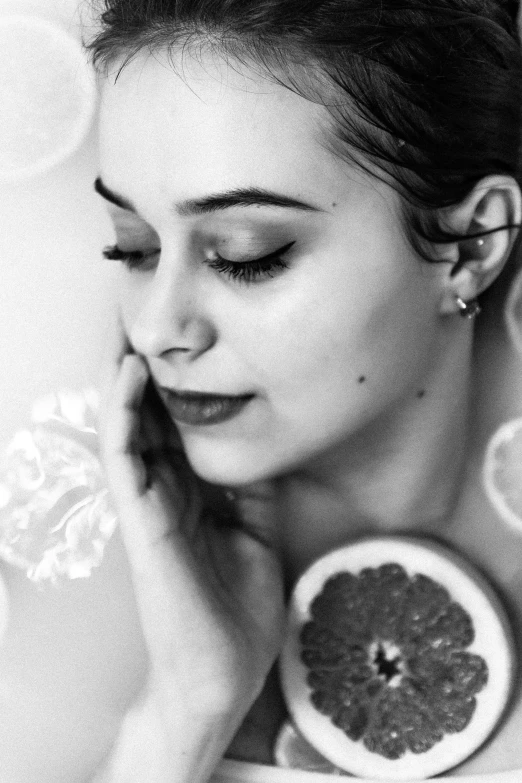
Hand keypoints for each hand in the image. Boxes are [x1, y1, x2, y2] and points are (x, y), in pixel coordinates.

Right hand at [97, 315, 284, 781]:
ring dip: (125, 375)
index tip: (184, 333)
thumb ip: (254, 484)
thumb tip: (267, 439)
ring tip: (127, 323)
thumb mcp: (257, 530)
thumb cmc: (236, 607)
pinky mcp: (141, 520)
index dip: (176, 378)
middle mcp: (164, 489)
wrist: (223, 671)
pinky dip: (124, 413)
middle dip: (144, 364)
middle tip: (142, 309)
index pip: (176, 422)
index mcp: (191, 491)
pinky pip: (124, 457)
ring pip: (127, 425)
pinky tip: (131, 376)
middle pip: (148, 414)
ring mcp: (148, 503)